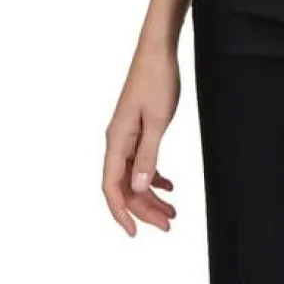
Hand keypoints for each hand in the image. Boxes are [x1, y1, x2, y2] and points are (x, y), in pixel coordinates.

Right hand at [102, 42, 180, 236]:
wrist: (158, 51)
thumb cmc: (157, 80)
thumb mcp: (158, 121)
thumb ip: (148, 155)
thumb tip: (137, 189)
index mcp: (116, 140)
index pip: (112, 187)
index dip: (121, 213)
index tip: (134, 233)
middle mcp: (116, 141)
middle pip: (124, 186)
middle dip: (144, 208)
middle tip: (168, 224)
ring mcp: (126, 135)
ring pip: (133, 176)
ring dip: (150, 195)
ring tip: (172, 211)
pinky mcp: (137, 129)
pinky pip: (140, 161)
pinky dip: (153, 175)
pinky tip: (168, 185)